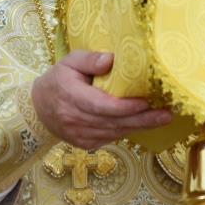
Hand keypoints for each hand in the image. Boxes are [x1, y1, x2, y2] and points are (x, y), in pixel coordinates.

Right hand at [32, 51, 171, 149]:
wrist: (37, 109)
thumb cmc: (57, 80)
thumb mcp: (69, 61)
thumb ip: (90, 60)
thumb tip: (111, 59)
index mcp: (71, 97)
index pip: (101, 106)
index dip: (125, 107)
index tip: (146, 102)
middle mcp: (76, 120)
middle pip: (114, 122)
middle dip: (143, 119)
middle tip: (167, 114)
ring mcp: (81, 136)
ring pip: (115, 133)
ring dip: (140, 126)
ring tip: (163, 118)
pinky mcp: (86, 145)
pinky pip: (112, 138)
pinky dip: (127, 130)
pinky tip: (144, 123)